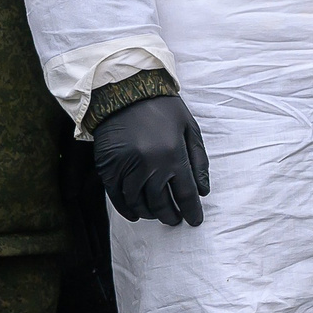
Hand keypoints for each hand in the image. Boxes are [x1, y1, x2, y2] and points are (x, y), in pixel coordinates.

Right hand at [92, 93, 211, 227]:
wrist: (125, 91)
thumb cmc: (163, 108)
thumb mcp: (190, 128)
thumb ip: (199, 161)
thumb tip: (204, 191)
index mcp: (173, 155)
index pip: (186, 194)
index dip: (192, 211)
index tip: (195, 221)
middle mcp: (150, 166)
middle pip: (162, 203)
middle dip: (171, 215)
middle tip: (175, 220)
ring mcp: (127, 169)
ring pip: (140, 204)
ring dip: (151, 213)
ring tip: (158, 215)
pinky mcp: (108, 168)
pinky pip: (118, 198)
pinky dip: (128, 209)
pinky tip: (136, 213)